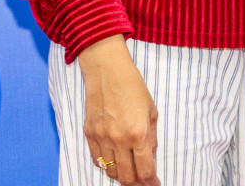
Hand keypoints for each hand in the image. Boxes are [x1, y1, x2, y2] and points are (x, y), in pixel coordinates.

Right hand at [77, 35, 159, 184]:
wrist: (107, 70)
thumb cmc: (133, 87)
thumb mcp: (152, 111)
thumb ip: (151, 138)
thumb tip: (150, 158)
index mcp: (138, 134)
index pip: (145, 171)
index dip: (151, 182)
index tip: (155, 184)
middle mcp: (119, 140)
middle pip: (127, 178)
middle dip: (137, 183)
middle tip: (143, 182)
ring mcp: (102, 138)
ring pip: (110, 172)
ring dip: (121, 175)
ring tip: (129, 171)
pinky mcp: (89, 133)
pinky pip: (97, 160)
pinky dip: (106, 165)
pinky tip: (114, 161)